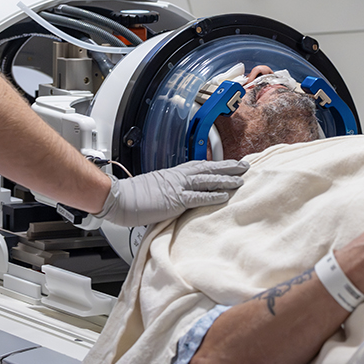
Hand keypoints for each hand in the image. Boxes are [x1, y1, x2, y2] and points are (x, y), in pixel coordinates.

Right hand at [94, 159, 249, 226]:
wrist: (119, 198)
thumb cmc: (133, 195)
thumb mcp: (154, 188)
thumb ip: (169, 190)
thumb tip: (177, 197)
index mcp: (173, 173)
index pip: (200, 166)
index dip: (216, 165)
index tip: (229, 164)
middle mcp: (178, 176)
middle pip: (208, 168)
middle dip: (227, 167)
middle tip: (245, 165)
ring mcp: (177, 187)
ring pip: (207, 180)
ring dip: (226, 179)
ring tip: (241, 179)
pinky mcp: (175, 200)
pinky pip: (198, 197)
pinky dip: (213, 196)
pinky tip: (225, 196)